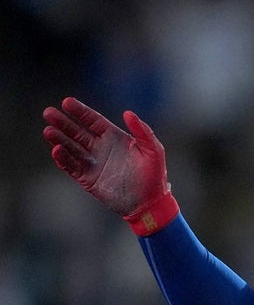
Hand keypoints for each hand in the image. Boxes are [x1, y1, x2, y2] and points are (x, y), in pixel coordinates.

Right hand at [42, 97, 178, 234]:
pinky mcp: (88, 179)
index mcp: (115, 138)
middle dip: (63, 122)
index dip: (80, 111)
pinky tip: (56, 150)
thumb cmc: (154, 176)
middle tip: (48, 113)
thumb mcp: (154, 151)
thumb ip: (143, 132)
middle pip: (77, 132)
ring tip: (48, 130)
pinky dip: (63, 159)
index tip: (66, 102)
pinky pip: (72, 167)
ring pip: (71, 148)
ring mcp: (93, 163)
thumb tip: (128, 113)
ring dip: (59, 139)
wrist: (149, 203)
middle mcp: (101, 148)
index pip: (93, 121)